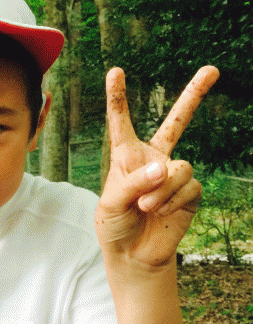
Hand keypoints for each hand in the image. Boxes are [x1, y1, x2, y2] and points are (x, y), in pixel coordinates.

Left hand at [95, 66, 218, 267]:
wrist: (133, 254)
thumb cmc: (115, 225)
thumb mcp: (111, 202)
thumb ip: (133, 182)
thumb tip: (164, 168)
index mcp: (126, 156)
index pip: (122, 122)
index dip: (117, 97)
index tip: (115, 71)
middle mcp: (153, 159)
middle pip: (177, 122)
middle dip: (194, 95)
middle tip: (212, 70)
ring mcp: (173, 174)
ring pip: (178, 167)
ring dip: (161, 188)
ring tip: (145, 206)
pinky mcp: (190, 191)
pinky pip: (187, 186)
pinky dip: (171, 199)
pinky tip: (160, 211)